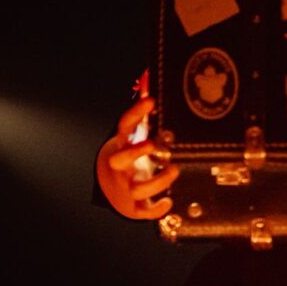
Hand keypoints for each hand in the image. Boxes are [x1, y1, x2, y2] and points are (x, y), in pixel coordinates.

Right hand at [95, 96, 179, 219]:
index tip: (151, 100)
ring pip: (136, 188)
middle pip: (120, 160)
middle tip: (154, 143)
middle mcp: (122, 167)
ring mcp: (127, 186)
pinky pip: (142, 211)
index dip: (135, 113)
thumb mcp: (133, 129)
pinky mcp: (135, 205)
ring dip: (156, 181)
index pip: (124, 126)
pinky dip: (155, 210)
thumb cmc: (130, 152)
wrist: (112, 185)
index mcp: (122, 144)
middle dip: (136, 152)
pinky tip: (168, 203)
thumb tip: (147, 74)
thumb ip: (141, 104)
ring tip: (174, 170)